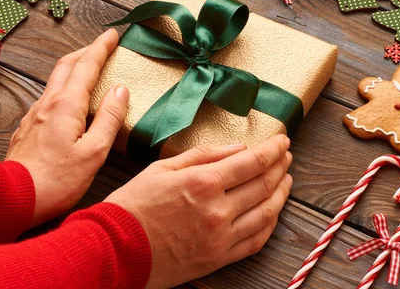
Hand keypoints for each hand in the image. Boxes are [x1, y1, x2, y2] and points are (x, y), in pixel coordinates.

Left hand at [5, 29, 128, 226]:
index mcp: (67, 105)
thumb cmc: (58, 180)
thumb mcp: (94, 151)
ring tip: (88, 67)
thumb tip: (121, 89)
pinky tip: (70, 98)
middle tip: (102, 45)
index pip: (87, 66)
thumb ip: (109, 117)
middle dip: (86, 51)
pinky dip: (64, 85)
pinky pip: (49, 96)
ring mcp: (35, 114)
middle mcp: (48, 103)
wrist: (13, 198)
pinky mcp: (28, 127)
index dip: (101, 48)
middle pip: (67, 65)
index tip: (113, 34)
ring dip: (73, 67)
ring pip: (55, 79)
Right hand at [105, 135, 292, 288]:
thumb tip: (237, 148)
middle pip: (263, 185)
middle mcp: (218, 210)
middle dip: (279, 166)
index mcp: (203, 183)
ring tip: (286, 179)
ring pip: (266, 213)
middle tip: (285, 156)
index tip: (282, 140)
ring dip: (281, 193)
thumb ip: (204, 155)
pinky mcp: (218, 258)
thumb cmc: (133, 205)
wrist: (114, 249)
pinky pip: (256, 241)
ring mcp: (221, 237)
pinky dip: (270, 224)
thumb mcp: (163, 168)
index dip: (272, 149)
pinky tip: (272, 211)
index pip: (252, 162)